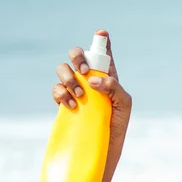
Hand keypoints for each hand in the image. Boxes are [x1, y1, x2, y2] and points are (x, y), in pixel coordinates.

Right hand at [52, 30, 131, 167]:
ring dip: (68, 77)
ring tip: (79, 94)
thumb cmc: (117, 125)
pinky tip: (71, 104)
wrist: (102, 149)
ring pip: (63, 69)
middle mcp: (91, 81)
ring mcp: (76, 91)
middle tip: (84, 70)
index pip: (104, 56)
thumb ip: (114, 87)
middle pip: (78, 56)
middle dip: (78, 57)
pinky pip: (56, 89)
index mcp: (108, 79)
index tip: (101, 33)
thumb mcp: (124, 104)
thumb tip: (92, 80)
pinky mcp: (65, 103)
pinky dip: (60, 92)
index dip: (102, 42)